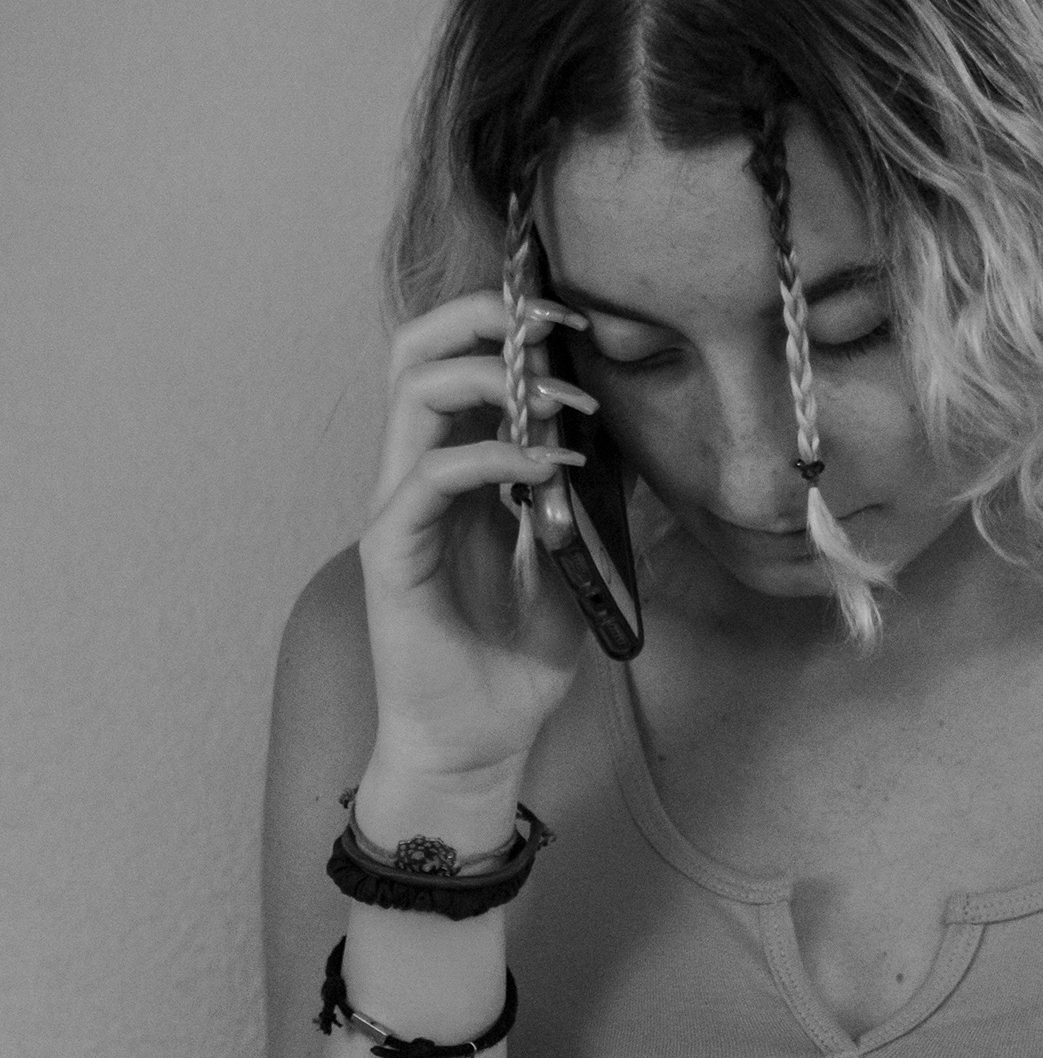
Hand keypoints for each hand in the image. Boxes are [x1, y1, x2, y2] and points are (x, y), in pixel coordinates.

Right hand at [358, 290, 606, 815]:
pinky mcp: (391, 551)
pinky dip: (491, 456)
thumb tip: (636, 438)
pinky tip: (547, 469)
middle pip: (417, 348)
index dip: (506, 321)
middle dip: (486, 316)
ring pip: (413, 391)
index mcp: (459, 466)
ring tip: (565, 401)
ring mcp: (400, 508)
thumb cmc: (518, 658)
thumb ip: (592, 498)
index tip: (576, 319)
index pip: (457, 358)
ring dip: (496, 378)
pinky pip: (430, 476)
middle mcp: (419, 473)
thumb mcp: (578, 560)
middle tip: (558, 325)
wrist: (481, 740)